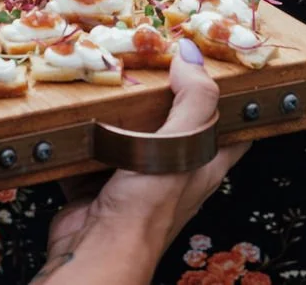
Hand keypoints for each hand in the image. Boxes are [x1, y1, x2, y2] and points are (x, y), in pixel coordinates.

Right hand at [36, 39, 249, 282]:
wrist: (95, 248)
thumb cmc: (148, 207)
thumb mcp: (182, 145)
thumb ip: (194, 99)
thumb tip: (191, 57)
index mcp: (204, 164)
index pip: (231, 128)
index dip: (230, 98)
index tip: (216, 65)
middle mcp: (172, 171)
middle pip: (175, 125)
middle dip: (165, 94)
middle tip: (153, 61)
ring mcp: (133, 177)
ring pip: (130, 134)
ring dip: (119, 111)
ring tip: (111, 76)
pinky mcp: (97, 182)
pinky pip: (90, 150)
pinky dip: (81, 133)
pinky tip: (74, 112)